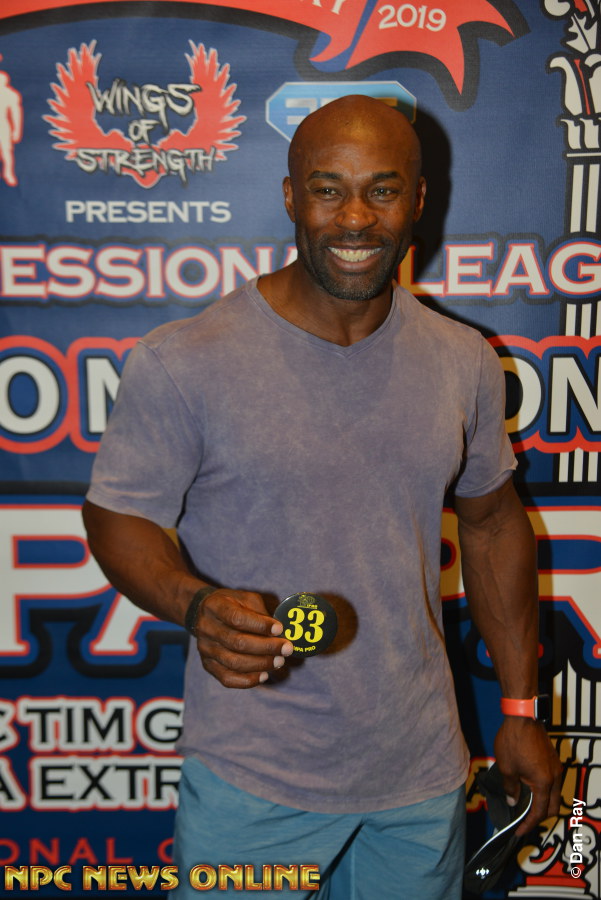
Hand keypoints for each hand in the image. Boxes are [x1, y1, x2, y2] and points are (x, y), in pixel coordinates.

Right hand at [194, 588, 293, 687]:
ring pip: (234, 662)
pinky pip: (227, 678)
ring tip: (279, 661)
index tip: (280, 629)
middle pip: (237, 643)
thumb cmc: (233, 605)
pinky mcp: (208, 665)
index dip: (260, 625)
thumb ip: (260, 613)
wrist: (205, 614)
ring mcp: (205, 648)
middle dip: (266, 648)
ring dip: (261, 664)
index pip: (237, 618)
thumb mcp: (246, 599)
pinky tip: (264, 675)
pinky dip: (248, 680)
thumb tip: (280, 633)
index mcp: (215, 606)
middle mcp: (206, 628)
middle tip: (287, 649)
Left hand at [494, 716, 562, 835]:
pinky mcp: (552, 759)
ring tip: (525, 806)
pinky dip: (543, 790)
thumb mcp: (506, 767)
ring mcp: (555, 767)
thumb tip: (513, 801)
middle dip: (539, 817)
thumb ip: (511, 788)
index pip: (539, 812)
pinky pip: (551, 782)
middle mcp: (554, 777)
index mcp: (544, 783)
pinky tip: (529, 788)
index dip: (529, 824)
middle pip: (552, 806)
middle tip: (523, 821)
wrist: (523, 716)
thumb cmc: (513, 741)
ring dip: (543, 803)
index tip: (518, 831)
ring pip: (554, 794)